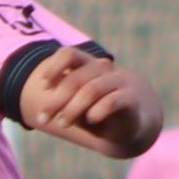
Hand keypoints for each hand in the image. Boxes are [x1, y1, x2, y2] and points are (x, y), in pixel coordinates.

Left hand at [18, 48, 159, 156]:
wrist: (136, 122)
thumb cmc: (99, 111)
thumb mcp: (78, 105)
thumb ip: (64, 101)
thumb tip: (44, 106)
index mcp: (89, 66)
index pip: (69, 54)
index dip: (53, 67)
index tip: (43, 86)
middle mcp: (104, 70)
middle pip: (76, 79)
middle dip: (56, 100)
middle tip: (42, 119)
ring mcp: (119, 82)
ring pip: (91, 89)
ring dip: (72, 108)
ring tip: (61, 124)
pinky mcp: (131, 99)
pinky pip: (112, 101)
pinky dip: (98, 111)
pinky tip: (91, 120)